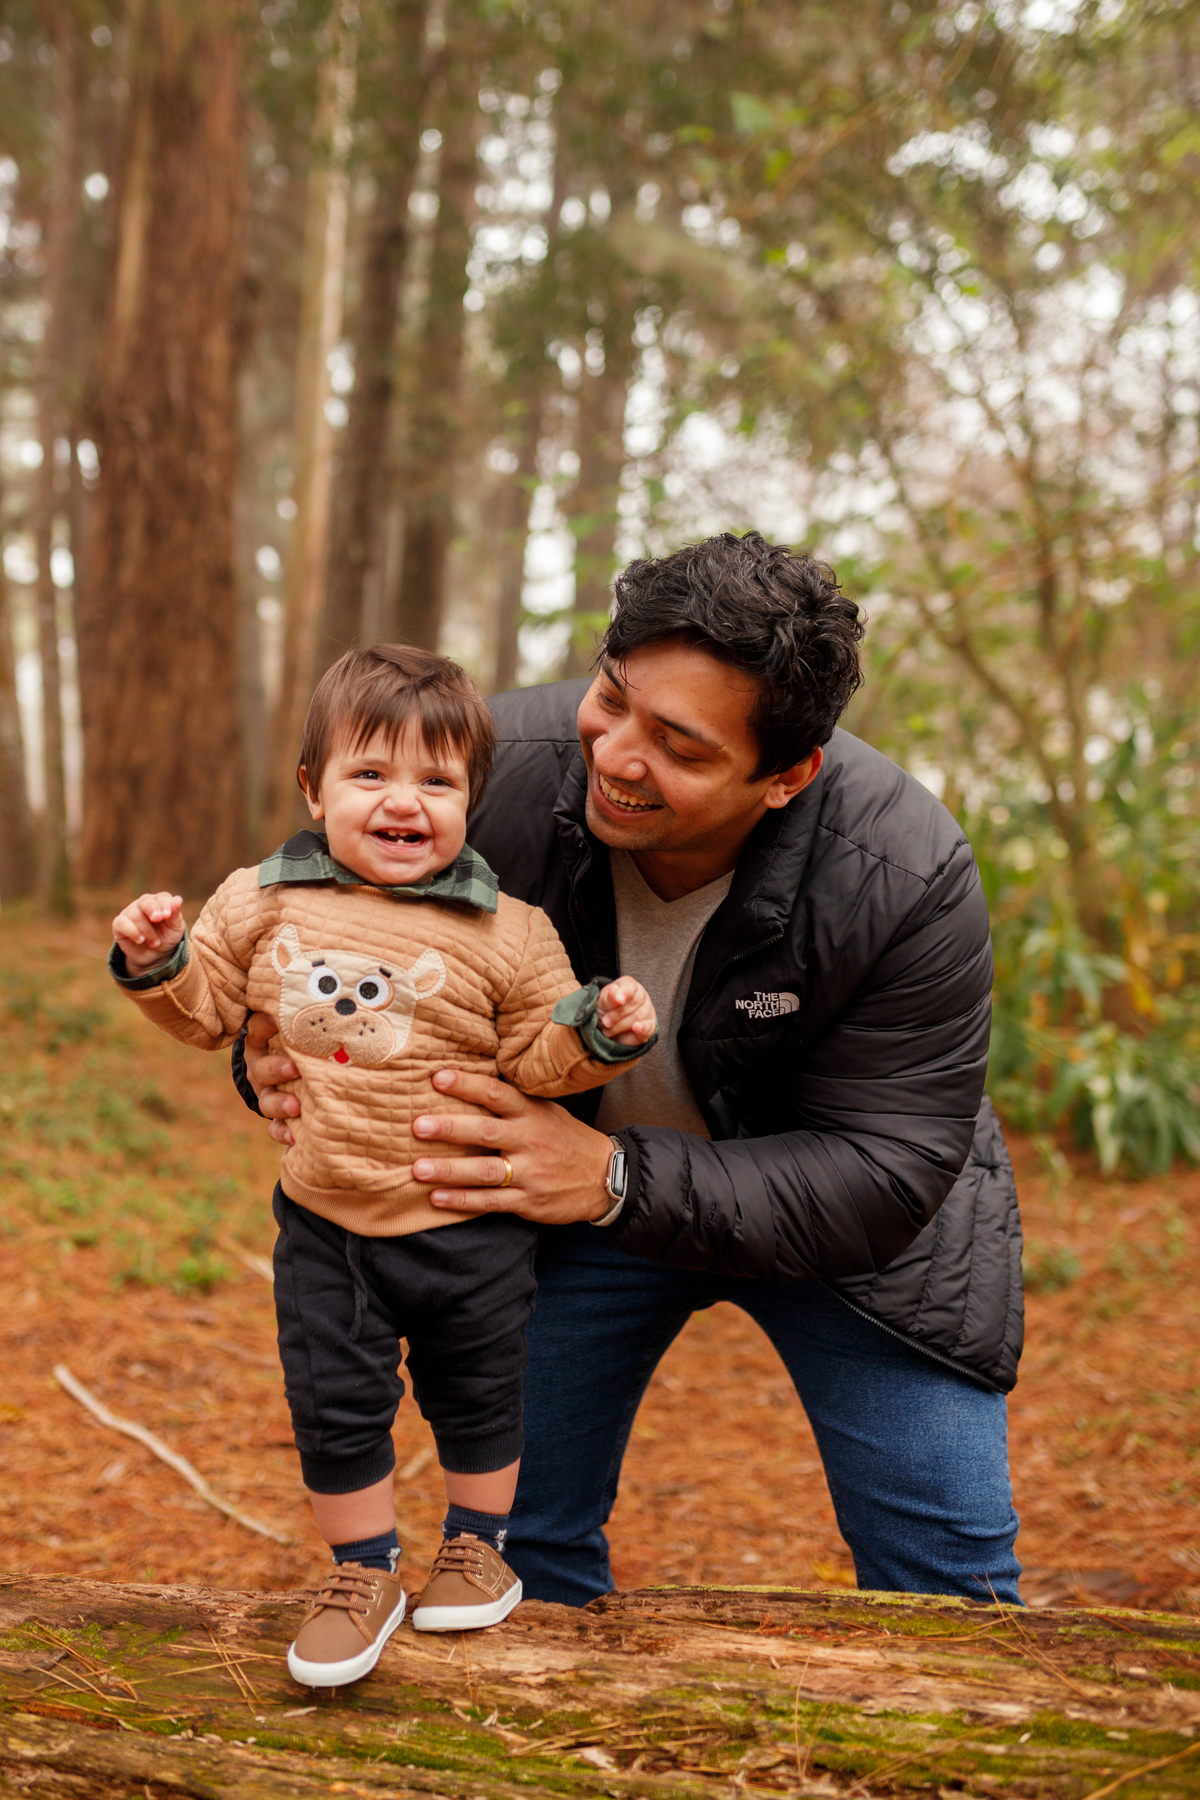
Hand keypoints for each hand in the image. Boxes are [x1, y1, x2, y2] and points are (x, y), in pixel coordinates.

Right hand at [112, 892, 184, 973]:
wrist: (155, 957)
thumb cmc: (166, 938)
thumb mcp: (175, 928)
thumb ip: (175, 914)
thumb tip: (178, 899)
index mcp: (159, 902)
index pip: (161, 897)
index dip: (164, 904)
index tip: (167, 915)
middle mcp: (143, 904)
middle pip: (145, 901)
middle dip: (152, 909)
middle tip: (157, 919)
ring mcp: (130, 913)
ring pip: (134, 914)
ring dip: (147, 930)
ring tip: (155, 943)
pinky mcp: (119, 924)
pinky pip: (120, 922)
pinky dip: (132, 931)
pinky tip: (140, 940)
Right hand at [243, 1011, 300, 1146]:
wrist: (299, 1076)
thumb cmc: (304, 1043)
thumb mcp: (300, 1028)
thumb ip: (308, 1016)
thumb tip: (340, 989)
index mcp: (264, 1041)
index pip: (257, 1030)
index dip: (264, 1025)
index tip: (276, 1019)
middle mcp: (262, 1067)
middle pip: (261, 1068)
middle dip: (276, 1068)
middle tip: (294, 1068)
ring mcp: (268, 1093)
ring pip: (266, 1099)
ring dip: (279, 1103)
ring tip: (295, 1107)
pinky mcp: (277, 1117)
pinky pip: (275, 1128)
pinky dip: (282, 1132)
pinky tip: (294, 1136)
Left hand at [412, 1070, 615, 1222]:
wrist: (605, 1176)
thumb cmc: (566, 1139)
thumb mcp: (547, 1112)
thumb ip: (513, 1103)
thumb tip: (469, 1084)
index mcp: (532, 1114)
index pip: (497, 1094)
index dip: (468, 1085)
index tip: (438, 1078)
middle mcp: (530, 1141)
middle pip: (486, 1132)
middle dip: (451, 1129)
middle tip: (418, 1125)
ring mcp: (530, 1173)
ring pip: (484, 1171)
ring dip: (450, 1170)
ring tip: (418, 1169)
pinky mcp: (528, 1201)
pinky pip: (491, 1201)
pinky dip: (463, 1200)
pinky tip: (437, 1198)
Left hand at [597, 976, 655, 1046]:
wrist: (609, 1027)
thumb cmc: (607, 1010)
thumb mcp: (603, 1003)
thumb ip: (609, 997)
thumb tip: (613, 989)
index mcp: (629, 985)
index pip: (630, 986)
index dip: (625, 993)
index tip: (619, 1001)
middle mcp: (641, 995)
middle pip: (635, 1002)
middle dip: (618, 1014)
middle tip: (605, 1022)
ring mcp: (648, 1010)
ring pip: (638, 1016)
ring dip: (621, 1025)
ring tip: (609, 1031)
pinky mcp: (650, 1025)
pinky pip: (649, 1026)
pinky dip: (642, 1028)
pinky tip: (635, 1028)